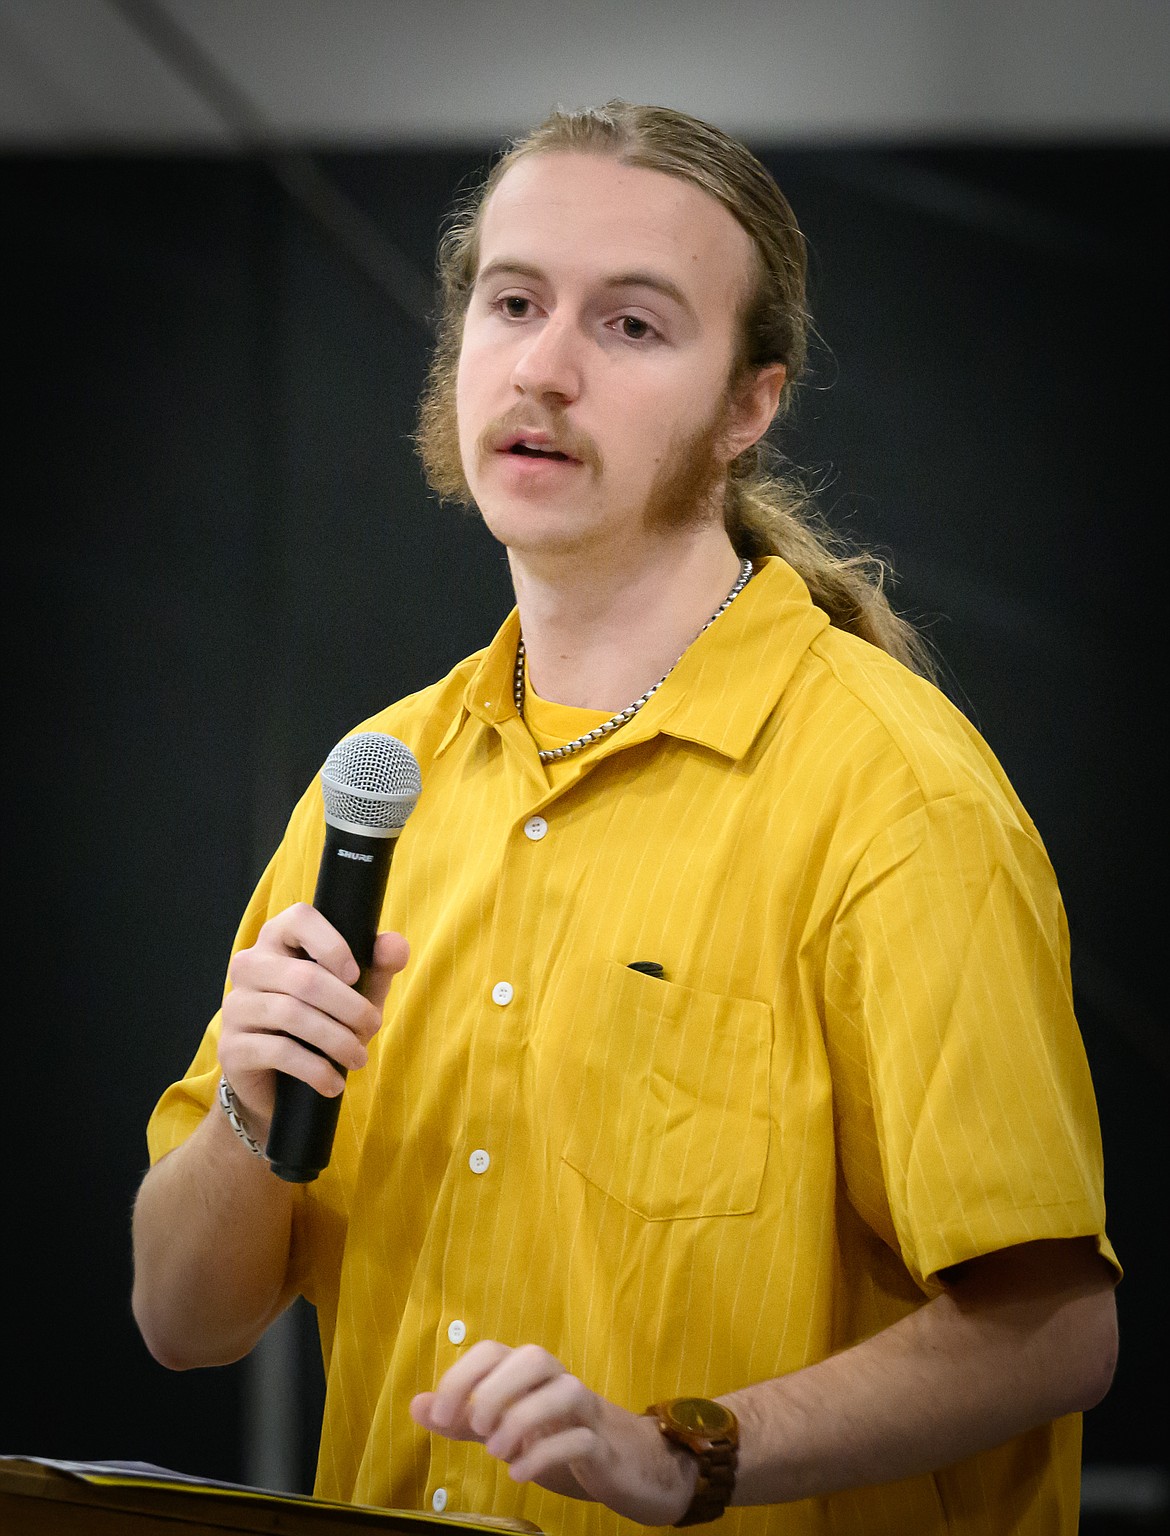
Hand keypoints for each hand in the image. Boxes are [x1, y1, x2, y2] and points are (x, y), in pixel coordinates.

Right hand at [218, 902, 408, 1140]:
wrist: (281, 1081)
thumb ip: (378, 966)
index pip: (299, 918)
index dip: (332, 945)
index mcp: (277, 939)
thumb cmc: (323, 1021)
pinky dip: (316, 1069)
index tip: (356, 975)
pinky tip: (334, 1082)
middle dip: (349, 1006)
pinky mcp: (232, 1047)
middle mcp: (249, 966)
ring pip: (291, 1014)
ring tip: (359, 1058)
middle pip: (302, 977)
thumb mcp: (356, 992)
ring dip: (336, 1039)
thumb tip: (396, 945)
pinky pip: (278, 1051)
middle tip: (373, 1026)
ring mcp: (235, 1006)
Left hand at [409, 1341, 696, 1524]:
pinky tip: (520, 1472)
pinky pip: (582, 1438)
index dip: (461, 1377)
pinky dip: (547, 1453)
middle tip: (475, 1429)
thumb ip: (463, 1417)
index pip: (493, 1351)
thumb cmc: (559, 1437)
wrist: (628, 1466)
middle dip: (496, 1390)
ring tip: (496, 1452)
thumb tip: (415, 1405)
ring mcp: (586, 1411)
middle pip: (533, 1357)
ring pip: (565, 1390)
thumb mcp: (505, 1427)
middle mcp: (560, 1381)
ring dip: (523, 1419)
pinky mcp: (604, 1446)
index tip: (439, 1415)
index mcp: (531, 1374)